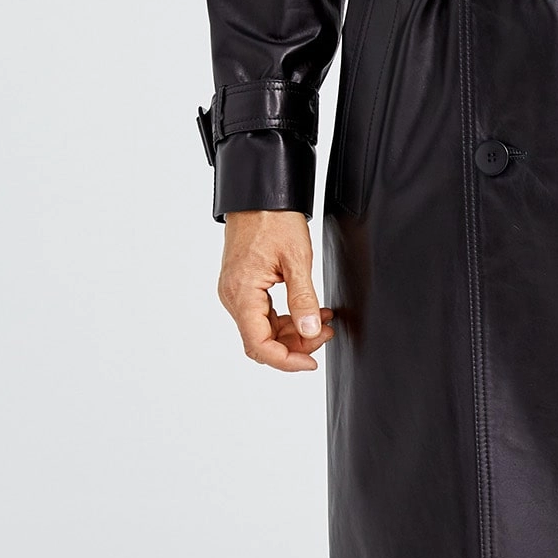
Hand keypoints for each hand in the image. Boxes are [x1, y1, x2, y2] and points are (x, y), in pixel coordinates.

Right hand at [217, 210, 334, 370]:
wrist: (259, 195)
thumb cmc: (273, 218)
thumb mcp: (297, 259)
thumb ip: (303, 299)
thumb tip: (310, 330)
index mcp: (242, 294)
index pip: (259, 345)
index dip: (286, 360)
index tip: (311, 362)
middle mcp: (233, 297)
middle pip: (261, 341)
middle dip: (294, 346)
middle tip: (324, 333)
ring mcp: (236, 292)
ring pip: (263, 329)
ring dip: (293, 332)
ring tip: (324, 321)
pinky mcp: (243, 286)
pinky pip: (262, 314)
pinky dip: (286, 318)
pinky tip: (310, 309)